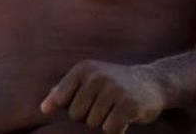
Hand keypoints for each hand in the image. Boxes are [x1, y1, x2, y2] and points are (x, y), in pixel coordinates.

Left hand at [40, 60, 166, 132]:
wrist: (152, 83)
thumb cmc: (114, 85)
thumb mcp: (89, 80)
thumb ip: (65, 90)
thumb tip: (44, 107)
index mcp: (84, 68)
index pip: (61, 100)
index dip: (70, 108)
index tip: (83, 104)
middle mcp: (97, 76)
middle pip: (76, 115)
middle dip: (88, 117)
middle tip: (105, 105)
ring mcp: (113, 89)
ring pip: (93, 124)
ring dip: (104, 123)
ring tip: (115, 108)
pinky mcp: (128, 105)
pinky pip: (110, 130)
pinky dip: (117, 130)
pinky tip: (125, 118)